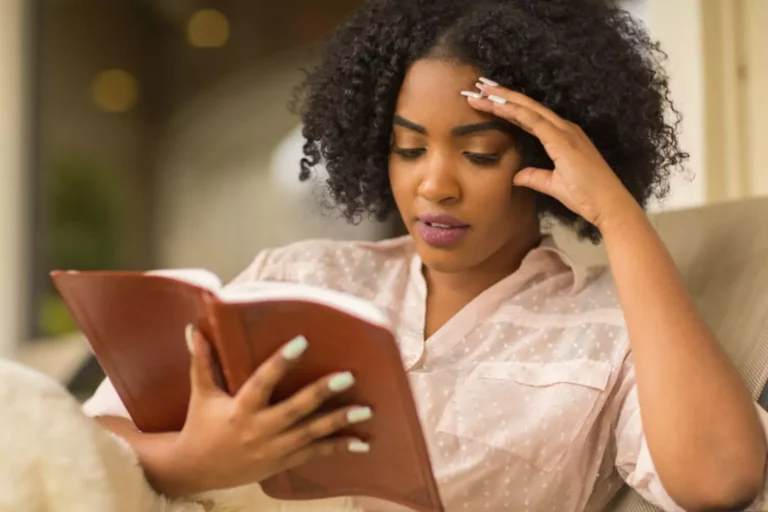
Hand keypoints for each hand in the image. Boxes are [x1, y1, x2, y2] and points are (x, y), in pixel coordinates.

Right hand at [169, 327, 372, 494]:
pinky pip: (314, 454)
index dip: (281, 362)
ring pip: (310, 434)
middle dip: (321, 394)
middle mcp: (259, 430)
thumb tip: (194, 329)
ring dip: (339, 422)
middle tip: (347, 377)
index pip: (262, 382)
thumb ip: (202, 361)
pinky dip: (338, 447)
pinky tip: (361, 442)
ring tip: (366, 410)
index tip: (301, 341)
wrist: (196, 470)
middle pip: (294, 411)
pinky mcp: (282, 462)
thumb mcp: (202, 393)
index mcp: (240, 409)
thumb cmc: (201, 424)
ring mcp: (273, 449)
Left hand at [466, 79, 638, 228]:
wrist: (609, 205)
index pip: (529, 116)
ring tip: (482, 89)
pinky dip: (515, 111)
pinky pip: (535, 121)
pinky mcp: (564, 141)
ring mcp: (565, 132)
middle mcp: (564, 129)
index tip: (487, 99)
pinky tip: (498, 105)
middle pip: (527, 106)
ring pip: (528, 109)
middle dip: (502, 95)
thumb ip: (535, 177)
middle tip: (479, 84)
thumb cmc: (587, 196)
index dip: (508, 106)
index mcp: (562, 137)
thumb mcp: (553, 185)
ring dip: (504, 98)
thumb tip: (517, 176)